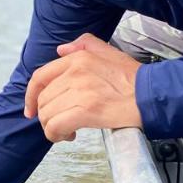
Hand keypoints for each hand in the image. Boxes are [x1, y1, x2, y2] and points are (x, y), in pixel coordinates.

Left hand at [24, 33, 141, 141]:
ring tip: (68, 130)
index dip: (31, 95)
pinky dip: (57, 135)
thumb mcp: (110, 52)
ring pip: (47, 115)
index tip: (31, 109)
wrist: (152, 95)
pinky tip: (69, 136)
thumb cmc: (134, 79)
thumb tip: (61, 50)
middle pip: (43, 99)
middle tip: (61, 123)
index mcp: (78, 58)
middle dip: (47, 116)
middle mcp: (75, 72)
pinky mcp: (86, 111)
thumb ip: (85, 46)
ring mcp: (80, 91)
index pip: (40, 77)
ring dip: (53, 127)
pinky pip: (56, 126)